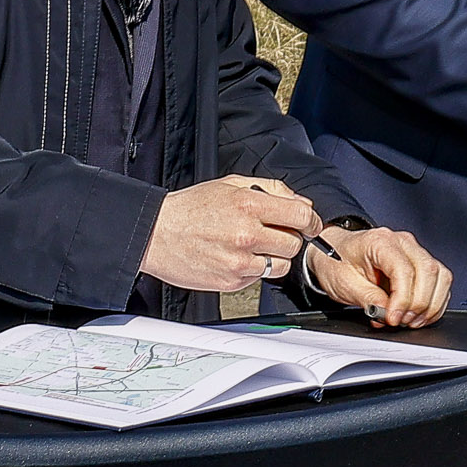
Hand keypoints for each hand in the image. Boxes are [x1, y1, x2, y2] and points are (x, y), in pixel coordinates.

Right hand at [139, 175, 321, 291]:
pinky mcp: (231, 282)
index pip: (301, 215)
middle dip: (289, 238)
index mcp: (249, 204)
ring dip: (274, 257)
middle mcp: (246, 234)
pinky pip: (259, 279)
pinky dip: (254, 270)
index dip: (310, 220)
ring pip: (281, 265)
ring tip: (253, 247)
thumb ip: (272, 190)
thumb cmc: (191, 208)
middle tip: (273, 233)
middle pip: (294, 243)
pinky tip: (236, 257)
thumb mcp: (231, 185)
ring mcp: (239, 261)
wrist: (156, 233)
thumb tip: (302, 203)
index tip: (309, 224)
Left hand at [306, 227, 452, 327]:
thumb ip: (369, 299)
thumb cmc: (336, 262)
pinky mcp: (419, 263)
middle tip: (402, 322)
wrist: (332, 252)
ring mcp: (414, 251)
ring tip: (411, 321)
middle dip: (419, 304)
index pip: (404, 270)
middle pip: (429, 271)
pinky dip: (433, 302)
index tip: (393, 318)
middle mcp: (403, 242)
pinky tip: (419, 315)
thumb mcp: (345, 284)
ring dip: (430, 304)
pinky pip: (440, 281)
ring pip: (441, 276)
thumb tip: (388, 313)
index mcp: (381, 242)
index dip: (403, 299)